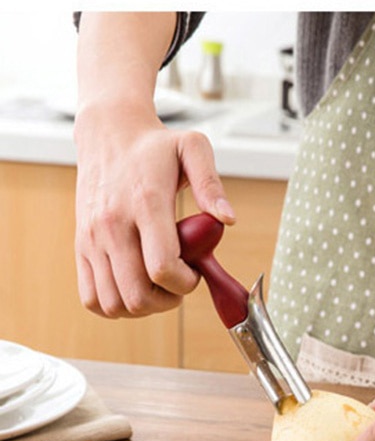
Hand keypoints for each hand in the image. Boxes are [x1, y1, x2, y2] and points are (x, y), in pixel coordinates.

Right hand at [73, 106, 234, 317]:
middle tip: (180, 283)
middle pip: (137, 295)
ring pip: (114, 304)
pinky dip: (115, 306)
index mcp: (145, 205)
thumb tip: (227, 220)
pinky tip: (135, 288)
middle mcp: (112, 226)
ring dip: (143, 307)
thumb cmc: (155, 146)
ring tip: (159, 287)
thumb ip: (211, 185)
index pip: (162, 268)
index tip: (195, 271)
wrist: (108, 133)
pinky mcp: (80, 247)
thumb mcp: (193, 149)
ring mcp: (91, 239)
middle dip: (167, 301)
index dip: (186, 283)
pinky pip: (91, 299)